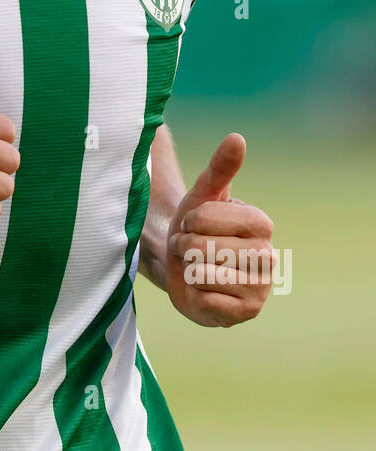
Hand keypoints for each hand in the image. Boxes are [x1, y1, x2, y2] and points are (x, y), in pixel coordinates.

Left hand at [165, 133, 275, 326]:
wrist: (181, 265)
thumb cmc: (193, 226)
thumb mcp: (203, 194)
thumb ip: (220, 167)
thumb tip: (237, 138)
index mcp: (261, 223)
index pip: (210, 219)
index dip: (191, 221)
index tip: (193, 223)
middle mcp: (268, 256)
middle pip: (206, 249)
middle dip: (186, 246)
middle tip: (190, 248)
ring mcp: (261, 287)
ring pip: (206, 274)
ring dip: (189, 270)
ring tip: (195, 266)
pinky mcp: (247, 312)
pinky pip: (208, 301)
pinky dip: (195, 295)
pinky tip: (203, 290)